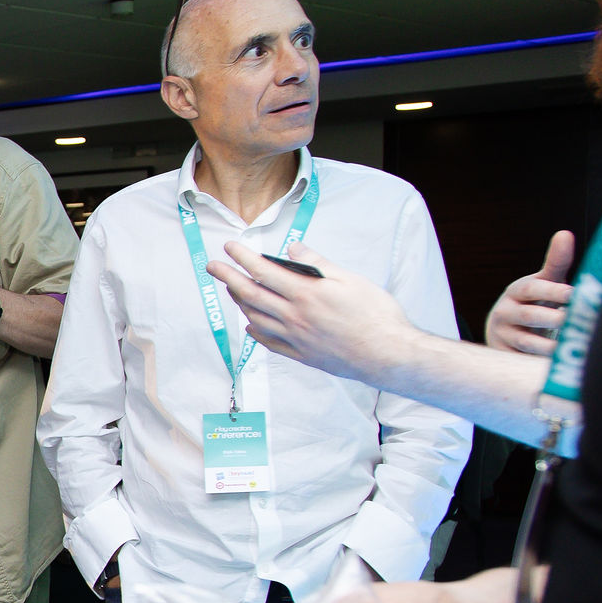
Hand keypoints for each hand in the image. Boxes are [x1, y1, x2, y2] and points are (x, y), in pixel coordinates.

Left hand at [209, 242, 417, 382]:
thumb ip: (317, 263)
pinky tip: (251, 323)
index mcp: (307, 294)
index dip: (243, 258)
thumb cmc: (376, 315)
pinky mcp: (301, 354)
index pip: (264, 272)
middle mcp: (294, 317)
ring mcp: (295, 338)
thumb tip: (293, 248)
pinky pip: (268, 341)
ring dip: (240, 301)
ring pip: (256, 318)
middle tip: (213, 267)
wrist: (388, 355)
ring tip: (232, 289)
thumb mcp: (350, 280)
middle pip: (251, 295)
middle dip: (228, 278)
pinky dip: (255, 329)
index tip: (230, 248)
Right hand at [485, 230, 574, 354]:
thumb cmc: (533, 303)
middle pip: (529, 316)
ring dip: (548, 346)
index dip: (553, 291)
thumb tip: (565, 234)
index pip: (532, 288)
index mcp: (517, 291)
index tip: (574, 295)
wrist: (503, 333)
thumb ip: (556, 262)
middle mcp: (505, 312)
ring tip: (568, 348)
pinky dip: (537, 364)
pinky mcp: (504, 357)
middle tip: (574, 321)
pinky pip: (521, 361)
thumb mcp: (543, 283)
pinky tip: (558, 365)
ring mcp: (502, 336)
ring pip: (525, 342)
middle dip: (552, 319)